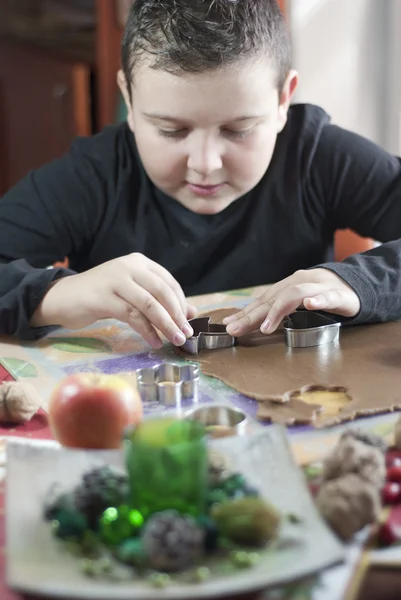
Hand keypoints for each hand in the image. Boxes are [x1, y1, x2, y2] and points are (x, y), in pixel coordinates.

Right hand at [31, 253, 196, 347]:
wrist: (63, 297)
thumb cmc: (101, 296)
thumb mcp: (132, 293)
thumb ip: (159, 300)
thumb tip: (191, 313)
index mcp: (139, 262)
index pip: (169, 282)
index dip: (182, 303)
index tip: (188, 322)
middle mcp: (129, 267)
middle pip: (162, 293)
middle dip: (177, 316)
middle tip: (186, 334)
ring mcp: (115, 280)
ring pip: (149, 305)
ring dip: (166, 325)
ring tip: (175, 340)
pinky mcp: (103, 298)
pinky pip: (132, 316)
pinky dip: (147, 331)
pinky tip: (154, 341)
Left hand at [223, 268, 359, 335]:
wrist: (356, 285)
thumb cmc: (321, 295)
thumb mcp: (296, 302)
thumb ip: (277, 309)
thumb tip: (249, 321)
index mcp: (288, 285)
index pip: (263, 300)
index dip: (245, 312)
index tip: (228, 325)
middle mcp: (300, 283)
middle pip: (272, 298)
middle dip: (252, 314)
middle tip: (236, 329)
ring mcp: (319, 287)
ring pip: (295, 295)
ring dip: (278, 310)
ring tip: (264, 327)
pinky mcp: (340, 295)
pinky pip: (329, 297)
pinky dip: (319, 299)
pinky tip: (310, 304)